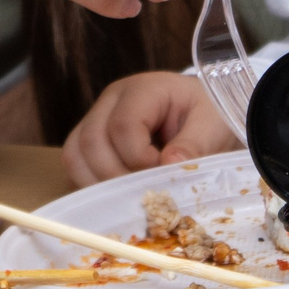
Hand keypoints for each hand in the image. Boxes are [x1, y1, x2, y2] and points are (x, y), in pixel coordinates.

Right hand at [63, 70, 237, 186]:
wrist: (203, 116)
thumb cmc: (209, 116)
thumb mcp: (214, 125)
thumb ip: (195, 144)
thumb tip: (169, 165)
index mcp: (143, 89)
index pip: (122, 124)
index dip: (138, 158)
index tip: (162, 174)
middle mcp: (111, 101)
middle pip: (90, 140)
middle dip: (115, 177)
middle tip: (143, 195)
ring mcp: (96, 120)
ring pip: (74, 155)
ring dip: (97, 185)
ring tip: (129, 199)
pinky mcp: (91, 143)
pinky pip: (75, 168)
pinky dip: (91, 187)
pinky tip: (116, 197)